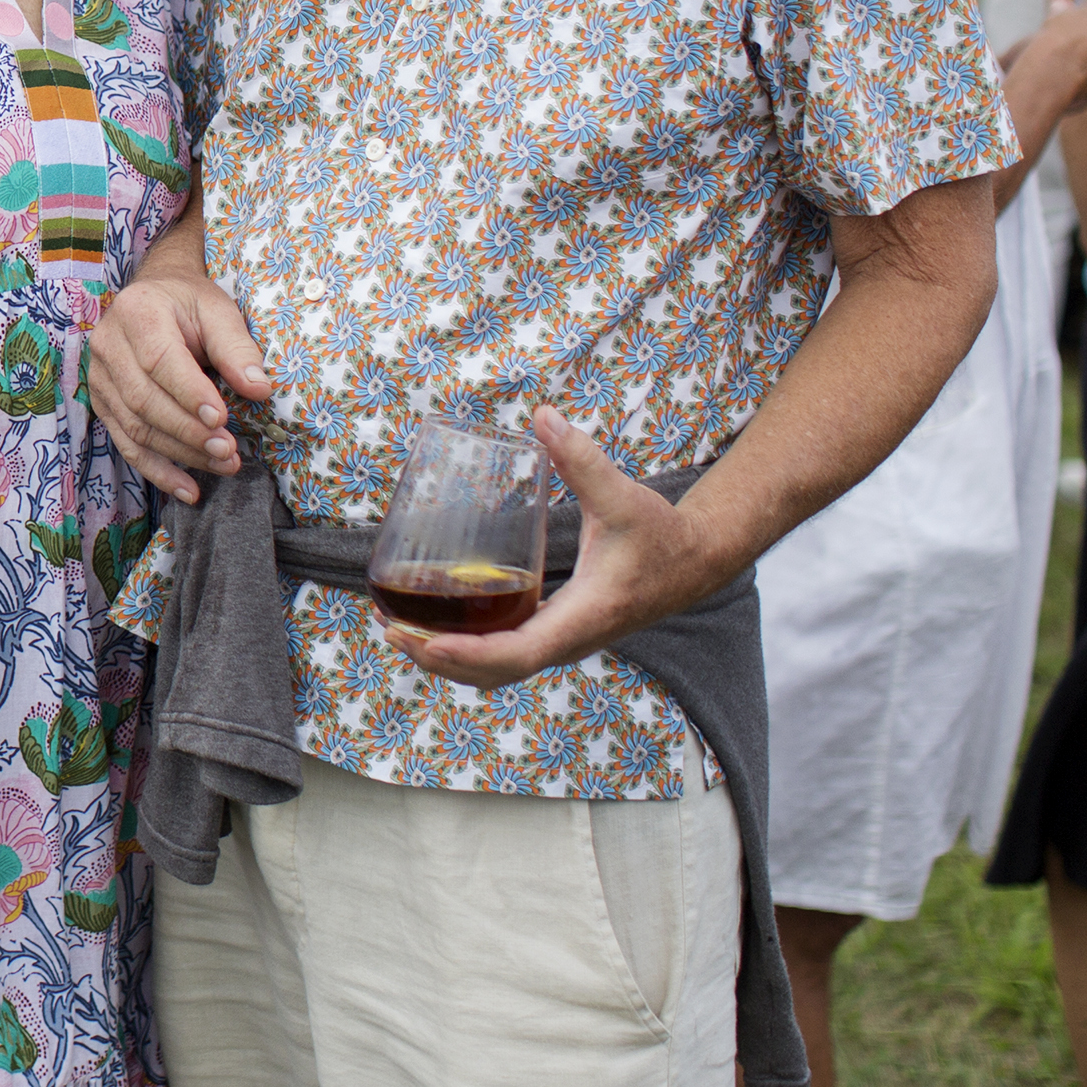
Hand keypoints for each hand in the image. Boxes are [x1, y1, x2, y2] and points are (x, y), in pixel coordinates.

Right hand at [85, 260, 272, 503]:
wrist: (155, 296)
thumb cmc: (190, 303)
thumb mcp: (218, 311)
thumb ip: (237, 349)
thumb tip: (259, 390)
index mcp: (137, 312)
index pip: (158, 360)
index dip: (189, 394)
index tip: (221, 419)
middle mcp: (109, 345)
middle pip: (143, 400)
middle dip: (188, 431)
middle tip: (228, 450)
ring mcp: (99, 377)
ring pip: (135, 427)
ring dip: (180, 454)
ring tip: (222, 465)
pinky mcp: (103, 404)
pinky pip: (127, 444)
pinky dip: (158, 471)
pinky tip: (189, 490)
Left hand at [380, 406, 739, 689]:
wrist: (696, 561)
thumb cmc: (659, 533)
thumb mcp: (621, 495)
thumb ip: (582, 458)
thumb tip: (543, 415)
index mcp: (585, 616)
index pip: (519, 652)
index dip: (469, 653)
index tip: (424, 643)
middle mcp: (571, 640)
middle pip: (497, 671)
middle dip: (441, 659)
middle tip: (390, 629)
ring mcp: (565, 642)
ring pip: (500, 670)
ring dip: (449, 660)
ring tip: (398, 632)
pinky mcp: (559, 634)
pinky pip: (508, 655)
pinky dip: (469, 651)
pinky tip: (435, 630)